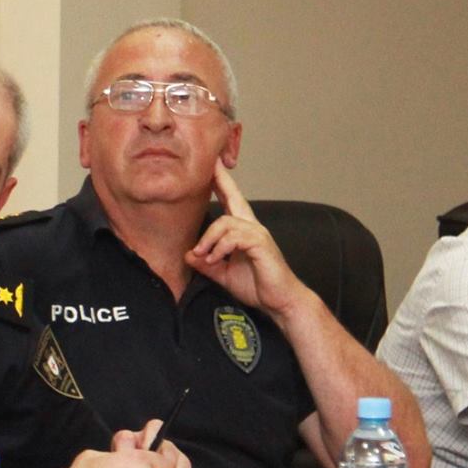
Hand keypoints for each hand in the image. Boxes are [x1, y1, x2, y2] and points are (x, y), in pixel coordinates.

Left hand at [185, 161, 311, 317]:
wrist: (280, 301)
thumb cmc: (257, 286)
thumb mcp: (224, 274)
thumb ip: (207, 264)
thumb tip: (188, 255)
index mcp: (244, 231)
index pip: (231, 203)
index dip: (222, 184)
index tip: (213, 167)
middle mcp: (252, 227)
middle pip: (234, 198)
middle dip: (222, 181)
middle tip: (211, 166)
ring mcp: (258, 234)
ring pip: (226, 223)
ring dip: (209, 239)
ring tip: (203, 255)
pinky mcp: (261, 244)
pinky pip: (234, 238)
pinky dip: (220, 248)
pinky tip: (215, 259)